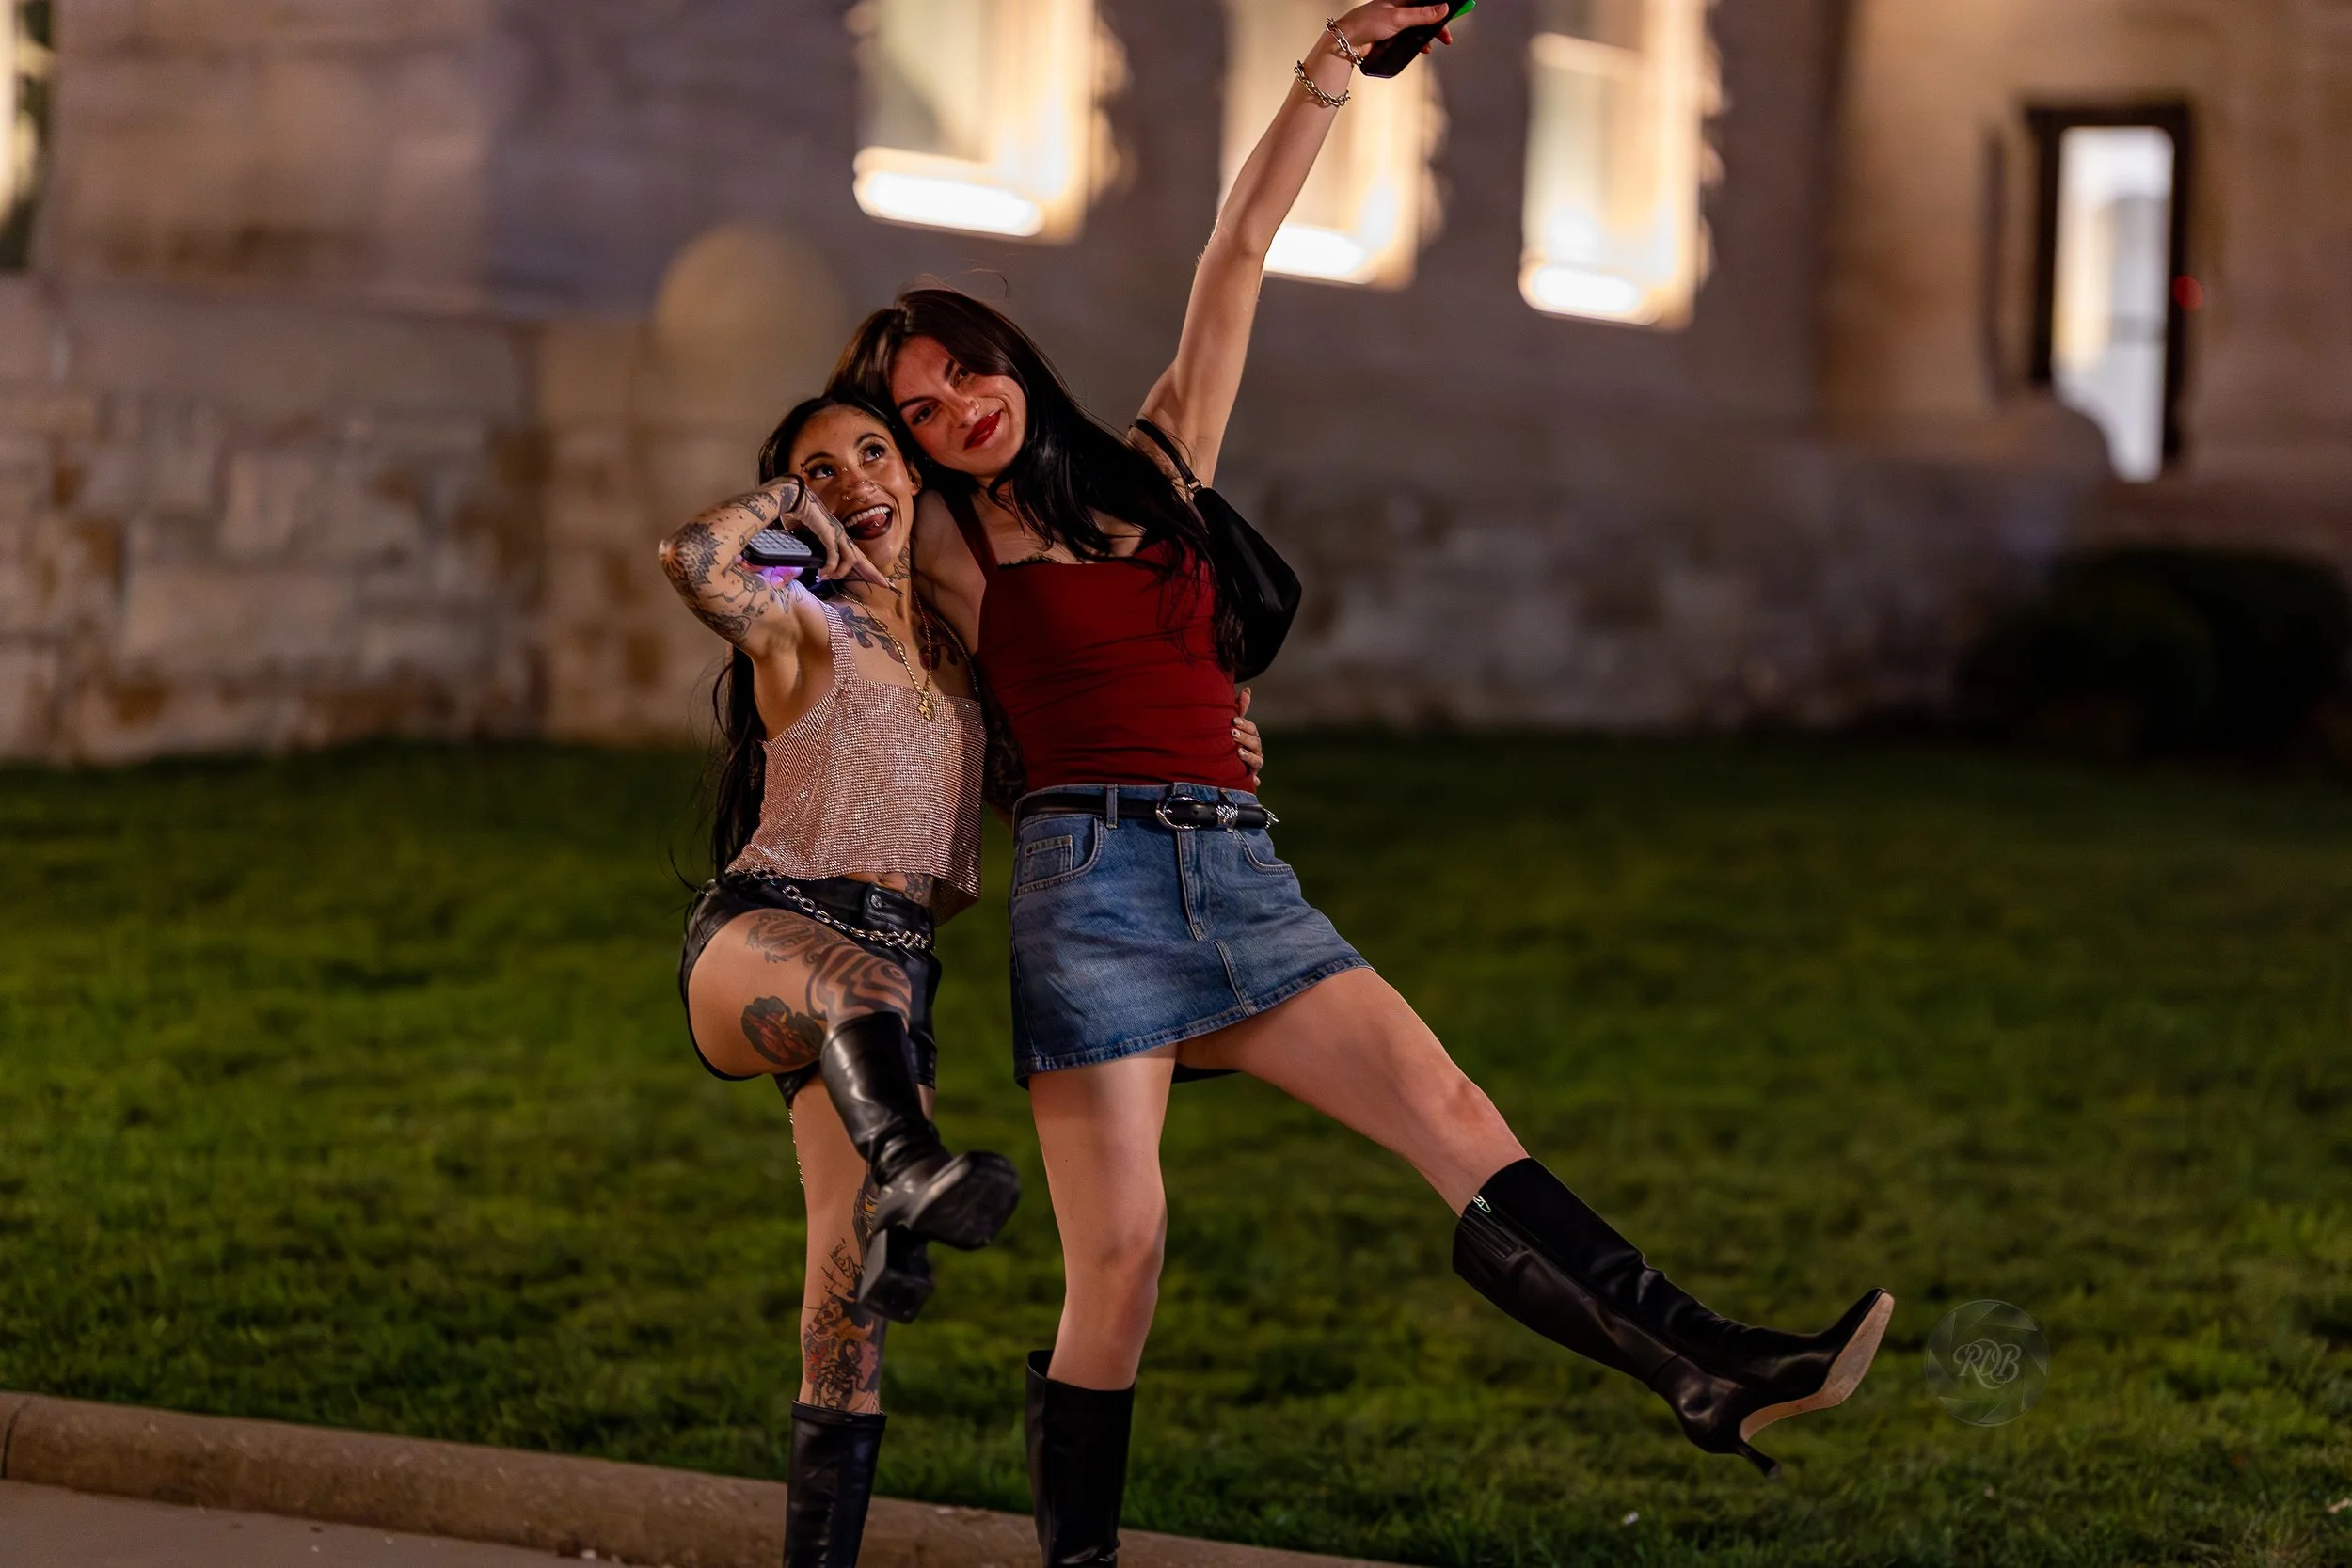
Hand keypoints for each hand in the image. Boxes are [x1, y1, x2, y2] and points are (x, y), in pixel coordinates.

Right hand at [780, 480, 888, 587]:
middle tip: (886, 585)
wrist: (794, 498)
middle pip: (861, 558)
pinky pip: (834, 556)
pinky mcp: (828, 533)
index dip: (866, 568)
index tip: (878, 579)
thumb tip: (808, 563)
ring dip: (841, 573)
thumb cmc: (799, 515)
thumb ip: (811, 549)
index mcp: (839, 536)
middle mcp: (841, 535)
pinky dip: (830, 567)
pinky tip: (823, 573)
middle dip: (873, 573)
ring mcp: (837, 533)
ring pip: (851, 559)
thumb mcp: (806, 538)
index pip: (856, 555)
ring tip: (829, 578)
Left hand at [1231, 687, 1264, 785]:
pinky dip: (1253, 781)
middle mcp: (1256, 751)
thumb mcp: (1234, 725)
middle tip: (1232, 734)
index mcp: (1252, 737)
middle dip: (1245, 738)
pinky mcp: (1250, 778)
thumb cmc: (1229, 739)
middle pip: (1255, 744)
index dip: (1245, 725)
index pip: (1252, 729)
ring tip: (1238, 752)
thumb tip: (1247, 689)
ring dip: (1249, 757)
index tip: (1234, 721)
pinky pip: (1253, 781)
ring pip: (1257, 761)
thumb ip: (1240, 709)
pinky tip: (1252, 780)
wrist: (1222, 762)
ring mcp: (1254, 765)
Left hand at [1334, 2, 1456, 49]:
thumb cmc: (1367, 23)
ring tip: (1434, 45)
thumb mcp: (1399, 18)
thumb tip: (1443, 8)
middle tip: (1446, 37)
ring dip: (1427, 36)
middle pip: (1425, 15)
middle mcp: (1399, 8)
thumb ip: (1422, 14)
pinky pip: (1410, 39)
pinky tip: (1421, 49)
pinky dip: (1417, 44)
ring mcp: (1396, 22)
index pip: (1427, 1)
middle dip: (1437, 25)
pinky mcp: (1392, 36)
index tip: (1453, 13)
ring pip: (1418, 28)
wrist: (1347, 42)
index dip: (1440, 7)